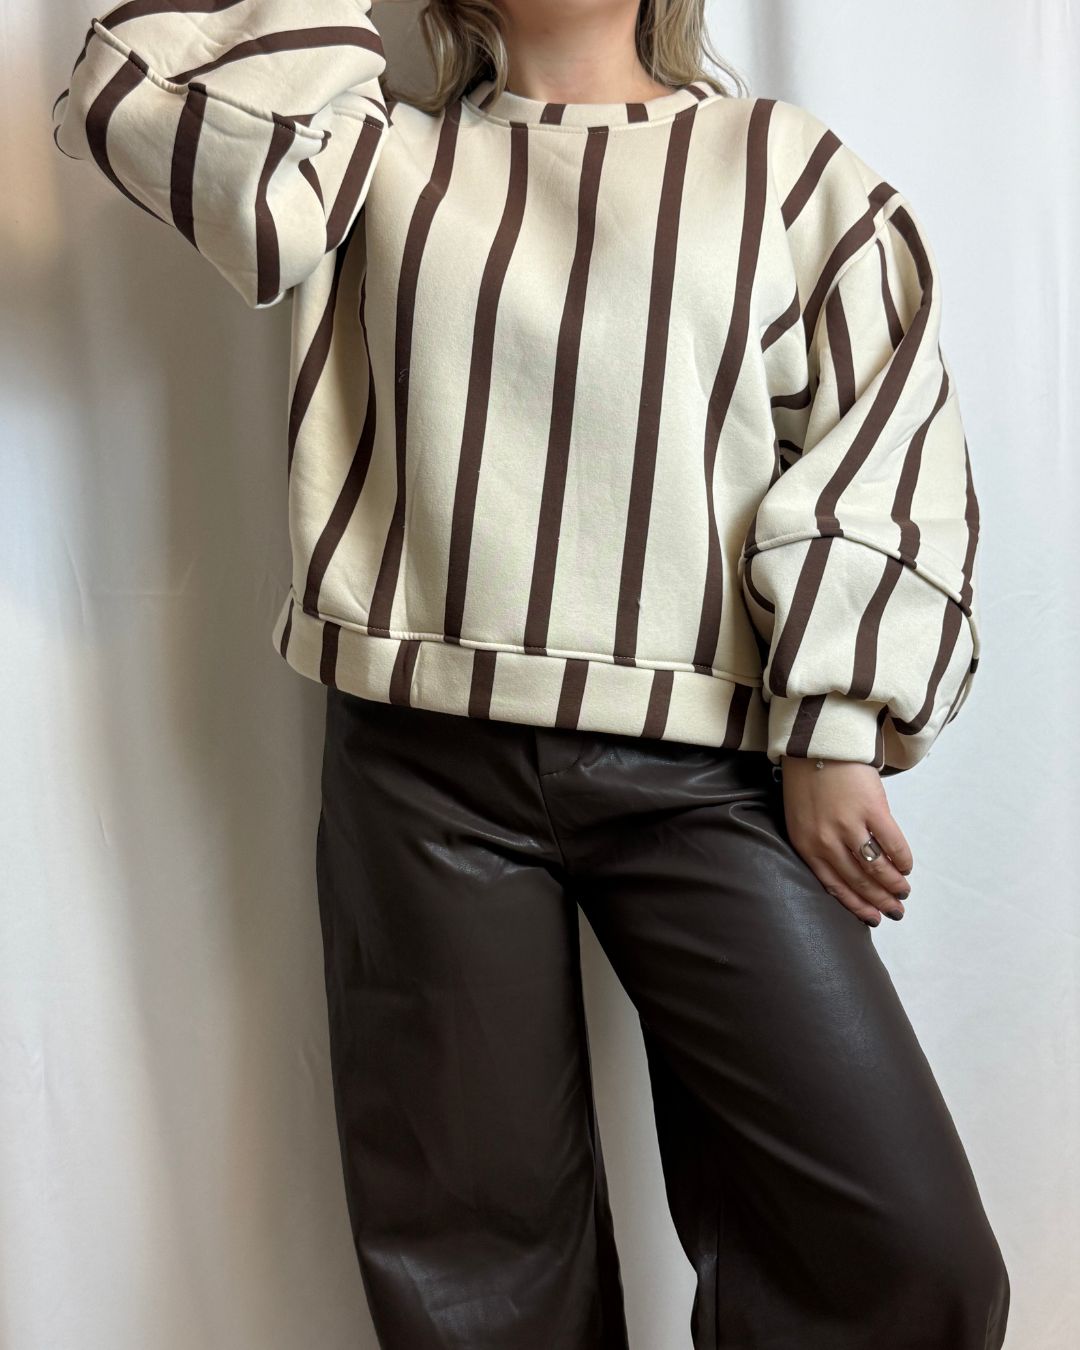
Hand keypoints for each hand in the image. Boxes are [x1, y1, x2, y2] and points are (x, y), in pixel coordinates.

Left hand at [778, 755, 912, 924]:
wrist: (817, 744)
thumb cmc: (808, 781)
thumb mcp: (803, 819)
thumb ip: (821, 844)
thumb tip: (849, 871)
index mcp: (806, 844)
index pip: (834, 885)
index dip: (856, 906)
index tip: (873, 918)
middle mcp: (825, 840)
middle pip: (858, 881)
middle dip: (879, 900)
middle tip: (896, 911)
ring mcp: (848, 825)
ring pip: (876, 867)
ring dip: (894, 884)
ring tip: (904, 891)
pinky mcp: (871, 808)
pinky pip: (892, 844)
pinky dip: (903, 859)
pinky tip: (907, 866)